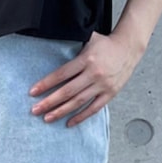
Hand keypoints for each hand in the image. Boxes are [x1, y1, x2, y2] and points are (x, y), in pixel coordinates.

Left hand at [29, 29, 148, 126]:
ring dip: (61, 111)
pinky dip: (81, 117)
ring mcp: (103, 85)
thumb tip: (49, 45)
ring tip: (47, 118)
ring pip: (79, 102)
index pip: (62, 74)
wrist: (129, 47)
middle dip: (49, 102)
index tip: (33, 92)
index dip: (46, 84)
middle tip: (35, 110)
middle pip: (68, 91)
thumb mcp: (87, 39)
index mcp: (87, 59)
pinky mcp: (110, 93)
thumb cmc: (105, 44)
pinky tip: (68, 122)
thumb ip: (71, 48)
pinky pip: (93, 108)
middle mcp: (94, 73)